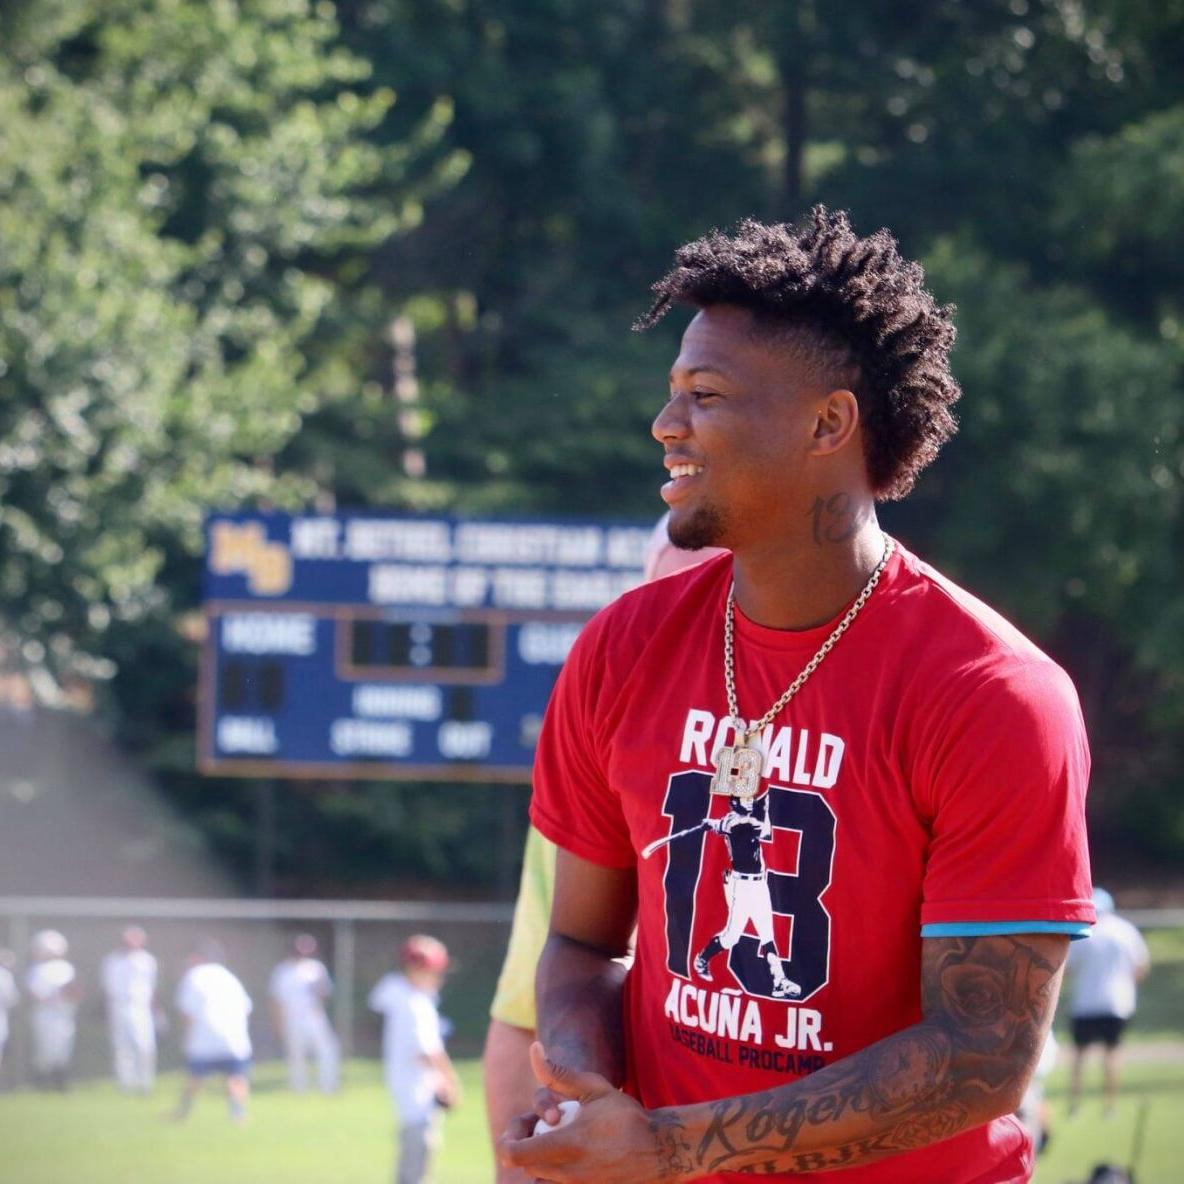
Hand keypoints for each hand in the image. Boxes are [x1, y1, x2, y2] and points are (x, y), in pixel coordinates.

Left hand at [497, 1043, 693, 1183]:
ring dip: (538, 1162)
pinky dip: (555, 1173)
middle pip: (524, 1167)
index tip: (517, 1129)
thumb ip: (559, 1073)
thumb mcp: (594, 1088)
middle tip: (537, 1129)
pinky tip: (568, 1156)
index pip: (515, 1154)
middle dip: (523, 1147)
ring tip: (552, 1142)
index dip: (507, 1140)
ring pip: (539, 1180)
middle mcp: (567, 1172)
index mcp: (567, 1144)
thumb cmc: (626, 1116)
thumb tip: (534, 1049)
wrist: (660, 1150)